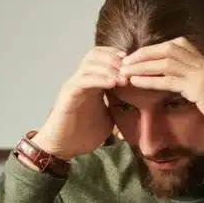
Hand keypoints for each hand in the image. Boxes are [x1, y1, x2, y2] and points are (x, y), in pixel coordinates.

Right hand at [33, 46, 125, 160]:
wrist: (65, 147)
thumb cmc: (85, 133)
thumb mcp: (109, 117)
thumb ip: (118, 106)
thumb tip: (139, 103)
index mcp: (91, 83)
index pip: (101, 57)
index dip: (116, 56)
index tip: (135, 63)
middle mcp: (81, 80)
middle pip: (94, 55)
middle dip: (114, 59)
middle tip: (130, 70)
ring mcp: (74, 86)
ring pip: (88, 64)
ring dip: (108, 68)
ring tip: (124, 78)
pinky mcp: (68, 95)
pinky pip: (83, 81)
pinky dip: (98, 79)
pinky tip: (113, 84)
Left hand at [118, 38, 203, 140]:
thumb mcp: (201, 87)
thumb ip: (185, 78)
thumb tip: (164, 77)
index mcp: (200, 58)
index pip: (170, 45)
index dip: (150, 50)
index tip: (133, 57)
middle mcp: (200, 61)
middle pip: (165, 49)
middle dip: (141, 55)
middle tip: (123, 62)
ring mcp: (200, 73)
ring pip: (164, 63)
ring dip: (141, 67)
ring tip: (124, 72)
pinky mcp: (198, 87)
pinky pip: (168, 80)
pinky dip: (149, 80)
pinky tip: (136, 83)